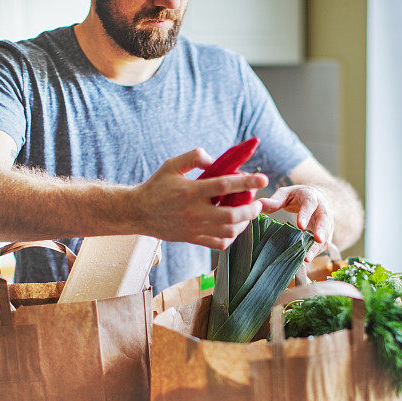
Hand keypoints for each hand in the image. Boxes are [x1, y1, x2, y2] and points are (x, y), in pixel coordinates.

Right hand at [135, 148, 267, 247]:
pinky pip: (219, 243)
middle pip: (231, 215)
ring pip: (228, 231)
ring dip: (244, 223)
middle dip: (250, 209)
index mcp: (190, 191)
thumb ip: (194, 157)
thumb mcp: (172, 165)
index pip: (224, 185)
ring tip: (248, 213)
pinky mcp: (193, 239)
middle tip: (258, 203)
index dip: (246, 181)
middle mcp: (194, 212)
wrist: (139, 212)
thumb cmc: (157, 186)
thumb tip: (216, 160)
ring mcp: (194, 228)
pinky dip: (232, 236)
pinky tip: (234, 226)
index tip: (262, 179)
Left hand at [259, 185, 332, 260]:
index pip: (310, 203)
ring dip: (318, 246)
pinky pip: (323, 244)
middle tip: (318, 239)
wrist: (314, 199)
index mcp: (311, 196)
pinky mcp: (326, 234)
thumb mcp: (285, 194)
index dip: (306, 214)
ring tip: (307, 257)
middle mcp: (322, 209)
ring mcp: (326, 222)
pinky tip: (306, 258)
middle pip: (325, 219)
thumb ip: (274, 201)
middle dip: (322, 230)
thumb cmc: (297, 197)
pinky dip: (316, 251)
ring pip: (326, 234)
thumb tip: (258, 204)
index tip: (300, 225)